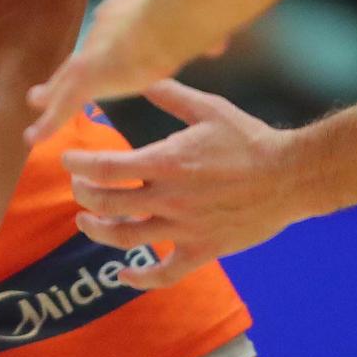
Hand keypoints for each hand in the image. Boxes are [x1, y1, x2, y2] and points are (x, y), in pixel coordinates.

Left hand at [26, 0, 188, 143]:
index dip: (108, 49)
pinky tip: (34, 137)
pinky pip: (62, 105)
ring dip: (52, 93)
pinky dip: (49, 121)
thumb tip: (218, 47)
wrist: (174, 22)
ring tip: (36, 101)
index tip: (106, 59)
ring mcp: (94, 54)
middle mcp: (104, 27)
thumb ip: (204, 42)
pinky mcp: (87, 75)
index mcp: (130, 14)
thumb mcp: (201, 35)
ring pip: (67, 80)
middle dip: (70, 69)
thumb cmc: (192, 26)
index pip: (113, 37)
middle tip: (53, 81)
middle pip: (84, 54)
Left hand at [63, 80, 302, 287]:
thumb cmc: (249, 139)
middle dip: (84, 194)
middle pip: (107, 204)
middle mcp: (169, 199)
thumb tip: (140, 77)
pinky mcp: (201, 251)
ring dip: (97, 231)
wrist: (289, 176)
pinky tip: (123, 273)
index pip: (107, 167)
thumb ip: (170, 94)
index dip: (79, 165)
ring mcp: (184, 229)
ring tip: (85, 221)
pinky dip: (139, 278)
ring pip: (126, 239)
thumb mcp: (209, 108)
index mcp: (167, 162)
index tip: (67, 160)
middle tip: (78, 186)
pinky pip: (163, 273)